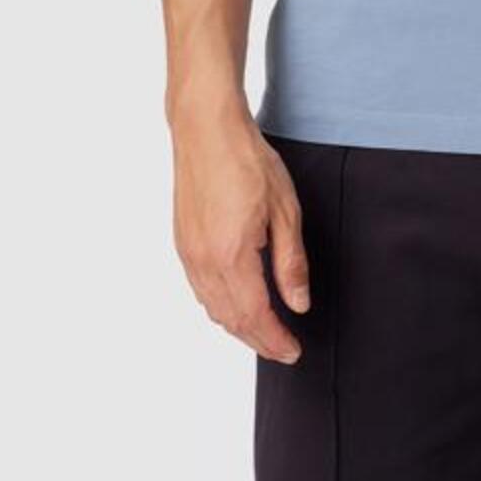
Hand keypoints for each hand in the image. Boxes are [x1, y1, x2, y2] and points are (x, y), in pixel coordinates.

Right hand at [171, 101, 309, 363]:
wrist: (206, 129)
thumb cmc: (248, 160)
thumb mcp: (285, 209)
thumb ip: (290, 261)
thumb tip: (298, 303)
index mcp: (232, 255)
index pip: (256, 315)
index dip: (275, 340)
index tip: (294, 351)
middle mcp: (204, 261)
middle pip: (231, 319)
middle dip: (258, 340)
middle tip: (283, 350)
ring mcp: (189, 253)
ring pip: (212, 308)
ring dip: (238, 327)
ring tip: (264, 333)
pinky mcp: (182, 243)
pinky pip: (201, 290)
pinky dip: (220, 306)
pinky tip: (237, 304)